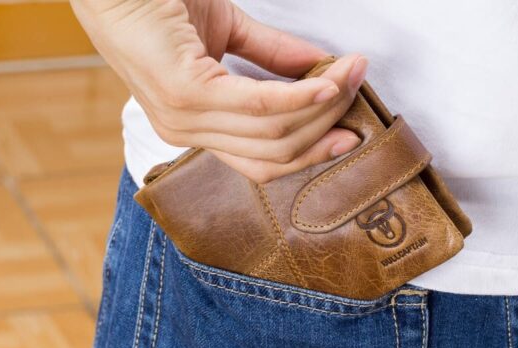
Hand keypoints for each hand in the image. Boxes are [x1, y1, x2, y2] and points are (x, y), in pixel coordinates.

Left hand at [70, 0, 366, 182]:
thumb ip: (275, 58)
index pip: (262, 161)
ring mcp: (184, 119)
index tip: (350, 130)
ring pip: (273, 134)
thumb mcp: (230, 32)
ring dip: (322, 105)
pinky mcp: (186, 94)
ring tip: (350, 75)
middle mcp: (186, 133)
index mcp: (194, 127)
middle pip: (276, 153)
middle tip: (357, 87)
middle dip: (325, 124)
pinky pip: (260, 106)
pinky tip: (327, 81)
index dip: (311, 151)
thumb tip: (325, 74)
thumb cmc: (159, 0)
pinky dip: (300, 96)